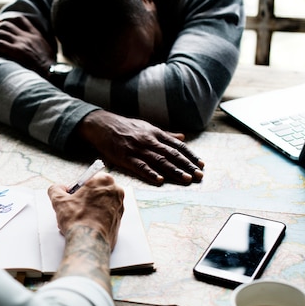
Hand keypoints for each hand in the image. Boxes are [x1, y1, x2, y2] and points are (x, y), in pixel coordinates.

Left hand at [0, 15, 55, 77]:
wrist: (53, 73)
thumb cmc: (51, 69)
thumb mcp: (48, 53)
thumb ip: (40, 48)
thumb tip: (36, 53)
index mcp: (35, 35)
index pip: (21, 20)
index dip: (8, 20)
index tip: (0, 22)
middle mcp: (28, 36)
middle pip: (6, 25)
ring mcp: (22, 43)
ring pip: (0, 33)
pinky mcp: (18, 51)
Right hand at [48, 173, 123, 292]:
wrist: (88, 242)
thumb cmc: (78, 220)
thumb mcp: (59, 201)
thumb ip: (56, 189)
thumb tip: (58, 188)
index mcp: (104, 180)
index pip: (88, 178)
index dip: (77, 188)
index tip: (72, 196)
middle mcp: (116, 191)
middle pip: (95, 191)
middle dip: (84, 199)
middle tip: (73, 208)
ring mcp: (120, 206)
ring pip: (100, 203)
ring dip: (89, 209)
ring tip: (77, 218)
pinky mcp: (119, 220)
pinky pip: (105, 215)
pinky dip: (96, 218)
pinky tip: (85, 225)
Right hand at [78, 110, 203, 185]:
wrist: (103, 125)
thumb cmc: (126, 127)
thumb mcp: (147, 127)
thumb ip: (166, 134)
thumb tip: (182, 138)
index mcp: (156, 133)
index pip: (177, 146)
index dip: (190, 156)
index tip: (201, 165)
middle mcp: (149, 141)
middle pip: (172, 155)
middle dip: (187, 165)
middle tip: (199, 176)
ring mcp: (138, 149)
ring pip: (159, 161)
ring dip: (174, 171)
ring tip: (186, 179)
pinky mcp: (126, 157)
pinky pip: (140, 166)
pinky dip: (150, 173)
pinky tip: (160, 180)